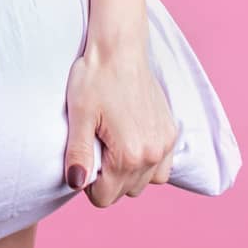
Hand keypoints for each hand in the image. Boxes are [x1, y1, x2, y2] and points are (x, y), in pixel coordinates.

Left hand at [63, 37, 177, 206]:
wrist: (120, 49)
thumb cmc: (95, 78)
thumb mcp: (79, 115)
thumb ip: (78, 153)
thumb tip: (76, 183)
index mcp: (128, 155)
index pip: (104, 198)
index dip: (88, 182)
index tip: (84, 157)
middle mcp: (152, 155)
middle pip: (125, 192)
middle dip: (108, 178)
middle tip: (97, 146)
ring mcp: (165, 145)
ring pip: (145, 183)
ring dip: (128, 174)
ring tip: (113, 145)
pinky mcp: (171, 134)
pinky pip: (162, 168)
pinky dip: (148, 164)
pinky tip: (133, 143)